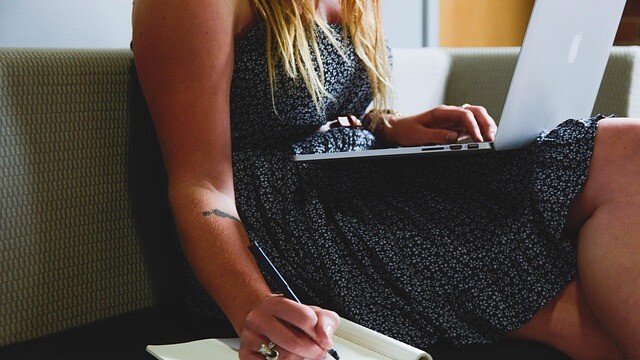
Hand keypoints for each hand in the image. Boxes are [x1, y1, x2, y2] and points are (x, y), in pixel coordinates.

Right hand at [239, 295, 339, 359]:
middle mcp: (259, 319)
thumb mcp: (311, 312)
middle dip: (312, 351)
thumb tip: (325, 337)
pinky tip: (283, 356)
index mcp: (276, 303)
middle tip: (317, 351)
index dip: (318, 333)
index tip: (322, 338)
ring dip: (298, 358)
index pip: (305, 318)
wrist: (261, 321)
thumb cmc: (289, 319)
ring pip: (284, 357)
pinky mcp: (246, 354)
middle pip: (294, 343)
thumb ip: (325, 320)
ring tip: (299, 352)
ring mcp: (250, 337)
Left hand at [379, 105, 496, 146]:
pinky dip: (481, 133)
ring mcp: (454, 121)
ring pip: (477, 118)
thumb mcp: (418, 135)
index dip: (474, 126)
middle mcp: (451, 114)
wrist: (399, 130)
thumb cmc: (406, 130)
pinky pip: (473, 128)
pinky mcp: (456, 129)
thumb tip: (454, 138)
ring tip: (492, 140)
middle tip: (492, 138)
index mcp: (442, 112)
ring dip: (487, 127)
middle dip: (486, 123)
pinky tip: (485, 141)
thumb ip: (436, 136)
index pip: (464, 114)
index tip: (478, 139)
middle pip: (476, 112)